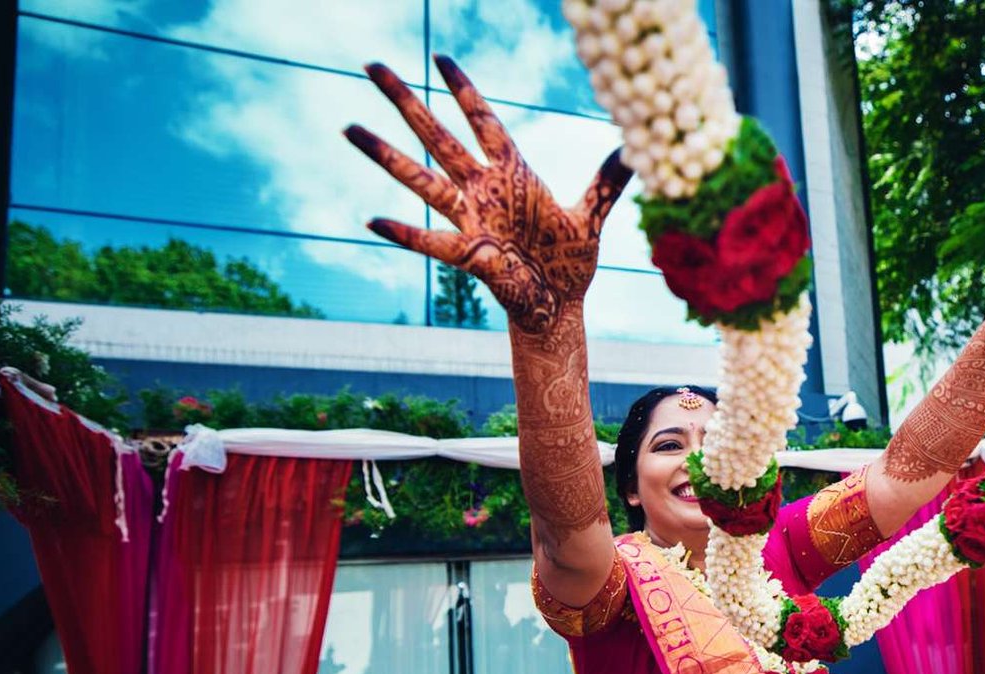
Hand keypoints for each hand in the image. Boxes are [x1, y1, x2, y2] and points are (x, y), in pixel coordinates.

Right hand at [346, 56, 631, 333]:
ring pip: (420, 179)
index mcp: (512, 174)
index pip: (483, 121)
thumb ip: (607, 183)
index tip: (441, 57)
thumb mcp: (592, 217)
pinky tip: (373, 221)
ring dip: (385, 155)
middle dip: (406, 101)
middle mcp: (483, 190)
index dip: (463, 90)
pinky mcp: (470, 253)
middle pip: (437, 135)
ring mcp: (471, 218)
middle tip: (372, 67)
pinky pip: (432, 241)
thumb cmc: (570, 262)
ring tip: (350, 128)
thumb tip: (634, 151)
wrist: (560, 306)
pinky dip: (405, 233)